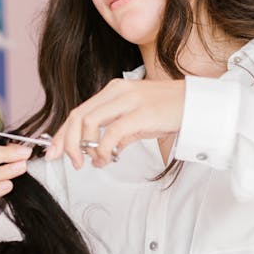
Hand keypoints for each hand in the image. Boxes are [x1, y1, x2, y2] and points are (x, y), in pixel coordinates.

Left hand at [45, 78, 185, 168]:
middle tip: (69, 162)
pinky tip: (106, 159)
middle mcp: (117, 91)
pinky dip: (103, 149)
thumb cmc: (169, 112)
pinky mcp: (141, 113)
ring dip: (83, 147)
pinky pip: (111, 133)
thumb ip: (118, 133)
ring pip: (89, 122)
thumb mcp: (137, 121)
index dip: (63, 133)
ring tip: (90, 162)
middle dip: (67, 142)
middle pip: (78, 116)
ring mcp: (128, 101)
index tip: (55, 151)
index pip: (79, 111)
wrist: (197, 105)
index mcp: (113, 90)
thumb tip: (101, 153)